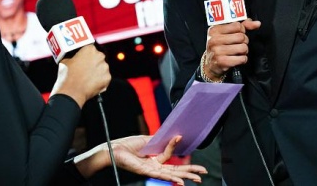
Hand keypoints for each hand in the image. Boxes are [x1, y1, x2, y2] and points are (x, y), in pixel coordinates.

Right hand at [50, 45, 110, 105]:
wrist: (71, 92)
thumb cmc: (67, 76)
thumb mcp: (65, 61)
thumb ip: (73, 57)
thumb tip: (73, 59)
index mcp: (89, 49)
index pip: (90, 49)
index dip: (86, 55)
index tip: (83, 60)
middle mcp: (100, 56)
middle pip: (98, 58)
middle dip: (93, 63)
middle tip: (85, 69)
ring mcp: (105, 67)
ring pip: (102, 68)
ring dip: (97, 72)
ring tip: (88, 78)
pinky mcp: (107, 78)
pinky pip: (105, 78)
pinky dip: (100, 81)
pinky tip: (91, 84)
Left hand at [75, 135, 206, 183]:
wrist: (113, 149)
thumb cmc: (127, 145)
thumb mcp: (147, 140)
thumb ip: (160, 140)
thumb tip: (173, 135)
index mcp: (155, 158)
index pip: (171, 157)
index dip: (176, 147)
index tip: (181, 137)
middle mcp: (154, 166)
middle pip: (176, 169)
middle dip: (190, 171)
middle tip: (203, 173)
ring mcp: (151, 170)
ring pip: (172, 175)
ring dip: (185, 177)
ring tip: (197, 179)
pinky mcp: (146, 172)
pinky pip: (161, 175)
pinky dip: (172, 179)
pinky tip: (181, 182)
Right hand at [204, 19, 260, 78]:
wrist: (211, 64)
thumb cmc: (221, 46)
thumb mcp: (227, 33)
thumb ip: (243, 25)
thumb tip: (257, 23)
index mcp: (214, 29)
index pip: (237, 26)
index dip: (241, 30)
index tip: (238, 34)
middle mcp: (214, 39)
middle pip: (241, 37)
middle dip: (244, 41)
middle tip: (238, 44)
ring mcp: (217, 51)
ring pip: (243, 48)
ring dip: (244, 51)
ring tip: (237, 52)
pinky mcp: (221, 62)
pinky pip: (242, 59)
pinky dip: (242, 59)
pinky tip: (236, 59)